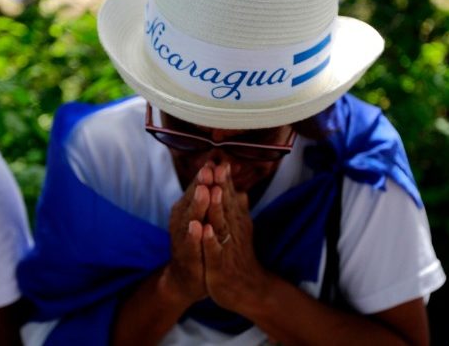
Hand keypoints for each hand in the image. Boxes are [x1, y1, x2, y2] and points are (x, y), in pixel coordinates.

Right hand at [161, 162, 214, 306]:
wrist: (186, 279)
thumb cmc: (198, 243)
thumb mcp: (205, 217)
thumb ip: (211, 193)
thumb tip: (222, 167)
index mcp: (188, 210)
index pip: (197, 189)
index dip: (205, 176)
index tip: (214, 160)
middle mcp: (182, 221)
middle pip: (191, 200)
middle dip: (199, 185)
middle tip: (207, 170)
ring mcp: (183, 239)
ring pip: (190, 219)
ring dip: (197, 205)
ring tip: (204, 192)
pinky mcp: (187, 257)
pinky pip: (190, 245)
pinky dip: (194, 236)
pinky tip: (197, 227)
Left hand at [202, 162, 271, 313]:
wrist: (245, 289)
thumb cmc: (238, 256)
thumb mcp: (239, 231)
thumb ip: (238, 210)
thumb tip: (241, 190)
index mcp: (236, 222)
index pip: (229, 197)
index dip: (224, 180)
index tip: (218, 160)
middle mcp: (234, 231)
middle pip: (226, 206)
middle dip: (220, 186)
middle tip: (215, 166)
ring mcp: (227, 247)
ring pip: (221, 225)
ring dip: (217, 208)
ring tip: (213, 190)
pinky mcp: (220, 265)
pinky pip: (214, 251)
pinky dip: (209, 240)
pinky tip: (203, 229)